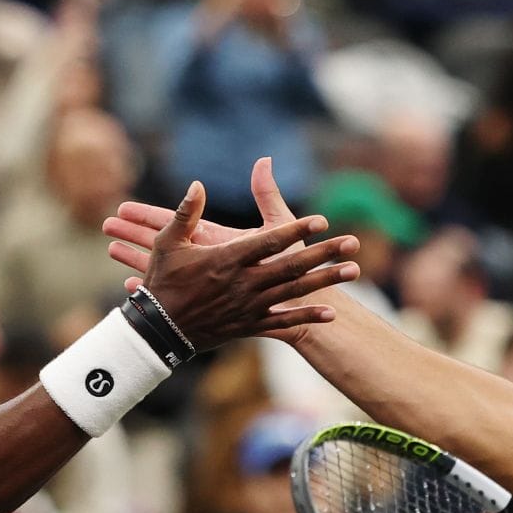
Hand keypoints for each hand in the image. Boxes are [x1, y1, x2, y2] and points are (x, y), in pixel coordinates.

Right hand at [104, 158, 357, 346]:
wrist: (159, 329)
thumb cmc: (163, 281)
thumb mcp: (169, 243)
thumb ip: (186, 212)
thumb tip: (197, 183)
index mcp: (227, 260)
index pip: (269, 242)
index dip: (296, 231)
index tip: (321, 221)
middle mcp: (243, 284)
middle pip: (292, 266)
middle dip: (324, 254)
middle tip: (353, 243)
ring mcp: (248, 306)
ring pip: (294, 292)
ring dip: (325, 282)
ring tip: (354, 271)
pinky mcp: (249, 325)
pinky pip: (282, 322)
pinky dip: (307, 318)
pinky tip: (331, 313)